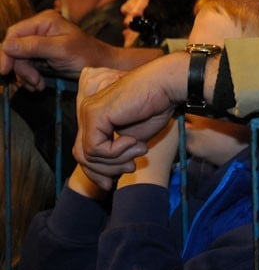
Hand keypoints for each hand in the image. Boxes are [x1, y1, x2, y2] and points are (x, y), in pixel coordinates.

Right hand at [1, 10, 108, 89]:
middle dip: (21, 68)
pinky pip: (26, 66)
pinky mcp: (41, 55)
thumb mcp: (61, 50)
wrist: (102, 67)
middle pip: (15, 49)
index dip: (6, 52)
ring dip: (26, 75)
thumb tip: (7, 45)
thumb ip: (35, 46)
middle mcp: (40, 29)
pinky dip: (30, 77)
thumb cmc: (87, 56)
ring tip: (39, 85)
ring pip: (19, 60)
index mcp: (44, 21)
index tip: (5, 71)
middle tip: (34, 81)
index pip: (14, 34)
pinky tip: (39, 84)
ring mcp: (40, 42)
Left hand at [73, 51, 188, 190]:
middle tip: (130, 168)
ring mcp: (88, 111)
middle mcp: (87, 112)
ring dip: (115, 161)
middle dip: (104, 171)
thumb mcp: (134, 139)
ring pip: (88, 155)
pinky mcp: (93, 114)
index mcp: (96, 117)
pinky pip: (95, 149)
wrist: (167, 86)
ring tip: (138, 151)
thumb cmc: (157, 107)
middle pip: (81, 156)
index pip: (85, 152)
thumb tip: (107, 176)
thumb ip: (118, 153)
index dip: (97, 172)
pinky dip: (116, 152)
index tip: (112, 183)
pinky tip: (134, 141)